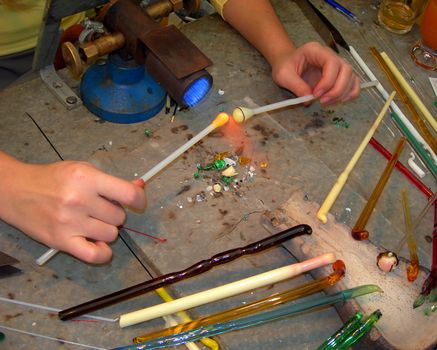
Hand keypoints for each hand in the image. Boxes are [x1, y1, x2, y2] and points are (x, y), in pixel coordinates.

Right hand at [0, 154, 146, 263]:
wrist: (15, 191)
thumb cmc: (52, 179)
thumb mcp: (83, 170)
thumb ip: (112, 181)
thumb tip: (141, 187)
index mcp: (87, 178)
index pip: (128, 194)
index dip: (140, 200)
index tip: (138, 202)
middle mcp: (79, 200)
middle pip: (119, 217)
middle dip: (114, 213)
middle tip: (99, 209)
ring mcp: (70, 222)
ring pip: (111, 234)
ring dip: (106, 230)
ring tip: (91, 222)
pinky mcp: (61, 241)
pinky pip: (94, 255)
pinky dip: (102, 252)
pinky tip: (96, 243)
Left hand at [271, 42, 360, 104]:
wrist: (288, 64)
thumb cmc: (285, 66)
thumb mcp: (283, 75)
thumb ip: (296, 86)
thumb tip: (308, 99)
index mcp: (316, 50)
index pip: (332, 62)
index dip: (327, 81)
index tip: (316, 95)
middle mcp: (330, 55)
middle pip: (346, 69)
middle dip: (336, 89)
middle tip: (322, 101)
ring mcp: (337, 65)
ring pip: (351, 77)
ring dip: (342, 93)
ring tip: (326, 102)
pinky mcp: (339, 75)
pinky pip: (353, 83)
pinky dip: (350, 93)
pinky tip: (339, 101)